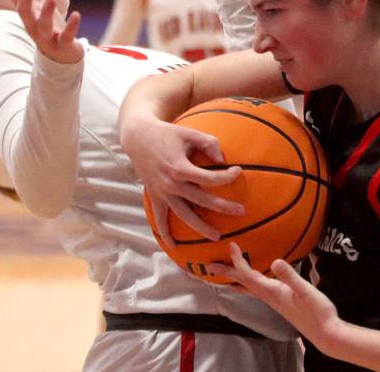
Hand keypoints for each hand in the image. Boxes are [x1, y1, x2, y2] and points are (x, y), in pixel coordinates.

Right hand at [10, 0, 83, 64]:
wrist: (61, 56)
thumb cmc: (48, 26)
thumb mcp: (39, 7)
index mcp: (28, 14)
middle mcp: (33, 25)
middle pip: (24, 12)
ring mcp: (47, 36)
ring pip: (42, 25)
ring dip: (46, 12)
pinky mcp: (63, 45)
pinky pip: (66, 36)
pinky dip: (71, 26)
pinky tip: (77, 14)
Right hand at [121, 113, 244, 243]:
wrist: (138, 138)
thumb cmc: (168, 133)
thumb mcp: (189, 133)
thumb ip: (209, 143)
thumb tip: (222, 159)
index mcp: (180, 168)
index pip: (209, 179)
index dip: (227, 177)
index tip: (238, 171)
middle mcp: (171, 184)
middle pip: (202, 200)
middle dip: (223, 207)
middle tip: (242, 212)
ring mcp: (162, 193)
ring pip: (184, 215)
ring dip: (201, 227)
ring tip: (217, 236)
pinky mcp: (154, 197)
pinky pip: (160, 218)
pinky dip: (165, 233)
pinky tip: (174, 246)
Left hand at [210, 244, 342, 348]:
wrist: (324, 331)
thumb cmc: (316, 311)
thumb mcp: (305, 290)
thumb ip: (290, 276)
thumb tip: (274, 261)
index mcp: (272, 292)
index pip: (249, 275)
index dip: (239, 260)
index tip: (231, 246)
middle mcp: (269, 297)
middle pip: (242, 283)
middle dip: (227, 273)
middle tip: (209, 265)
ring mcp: (274, 301)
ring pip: (248, 288)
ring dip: (235, 280)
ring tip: (224, 275)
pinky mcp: (280, 302)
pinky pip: (258, 290)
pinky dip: (249, 283)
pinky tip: (255, 280)